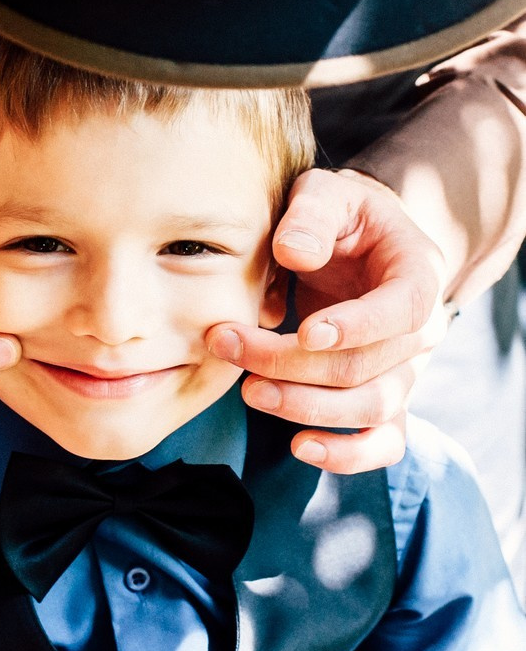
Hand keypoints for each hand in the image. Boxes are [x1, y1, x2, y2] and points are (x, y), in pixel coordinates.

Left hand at [206, 168, 450, 472]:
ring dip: (305, 407)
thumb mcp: (326, 194)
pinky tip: (299, 446)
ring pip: (370, 409)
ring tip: (248, 390)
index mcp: (418, 274)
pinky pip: (382, 443)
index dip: (356, 326)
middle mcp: (422, 331)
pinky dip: (347, 456)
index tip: (303, 330)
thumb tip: (294, 252)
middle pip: (369, 367)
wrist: (358, 243)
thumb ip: (311, 215)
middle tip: (228, 344)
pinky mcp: (384, 399)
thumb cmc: (340, 217)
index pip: (403, 310)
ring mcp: (406, 371)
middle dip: (292, 364)